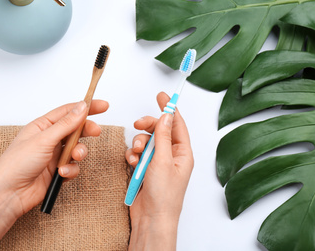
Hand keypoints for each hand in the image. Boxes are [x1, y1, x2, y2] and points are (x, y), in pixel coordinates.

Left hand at [0, 100, 107, 249]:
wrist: (9, 194)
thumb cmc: (16, 164)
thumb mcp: (44, 139)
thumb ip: (66, 124)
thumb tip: (82, 107)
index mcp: (42, 126)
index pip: (68, 111)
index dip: (86, 107)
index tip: (103, 106)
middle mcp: (49, 139)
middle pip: (76, 129)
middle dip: (86, 131)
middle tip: (96, 132)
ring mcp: (54, 156)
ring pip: (77, 149)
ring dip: (79, 153)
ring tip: (74, 157)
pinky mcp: (57, 172)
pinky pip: (73, 167)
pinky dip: (71, 170)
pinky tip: (62, 174)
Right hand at [126, 92, 193, 249]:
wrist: (151, 218)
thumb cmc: (164, 196)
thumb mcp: (163, 161)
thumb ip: (163, 137)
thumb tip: (165, 116)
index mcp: (182, 153)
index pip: (177, 124)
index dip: (170, 109)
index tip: (162, 96)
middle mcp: (171, 156)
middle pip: (159, 131)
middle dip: (148, 127)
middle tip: (139, 124)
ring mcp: (157, 163)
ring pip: (146, 142)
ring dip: (138, 144)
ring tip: (136, 154)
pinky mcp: (145, 169)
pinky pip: (137, 154)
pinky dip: (132, 155)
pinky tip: (132, 163)